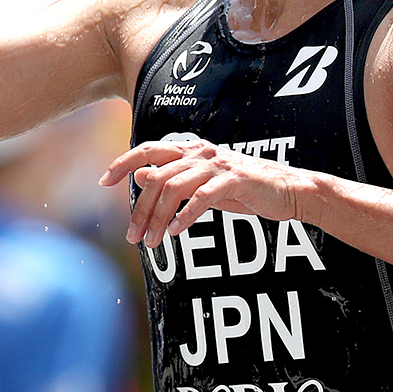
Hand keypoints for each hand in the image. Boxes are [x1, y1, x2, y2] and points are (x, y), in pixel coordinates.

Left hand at [99, 135, 304, 246]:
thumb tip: (140, 174)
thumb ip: (173, 178)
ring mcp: (217, 165)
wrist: (289, 190)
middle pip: (157, 177)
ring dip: (157, 218)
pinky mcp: (234, 181)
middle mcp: (201, 153)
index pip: (148, 149)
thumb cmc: (244, 188)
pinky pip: (201, 198)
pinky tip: (175, 232)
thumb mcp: (203, 183)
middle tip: (133, 237)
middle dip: (140, 209)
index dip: (123, 163)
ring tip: (151, 242)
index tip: (103, 182)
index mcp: (191, 151)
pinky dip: (185, 217)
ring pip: (174, 188)